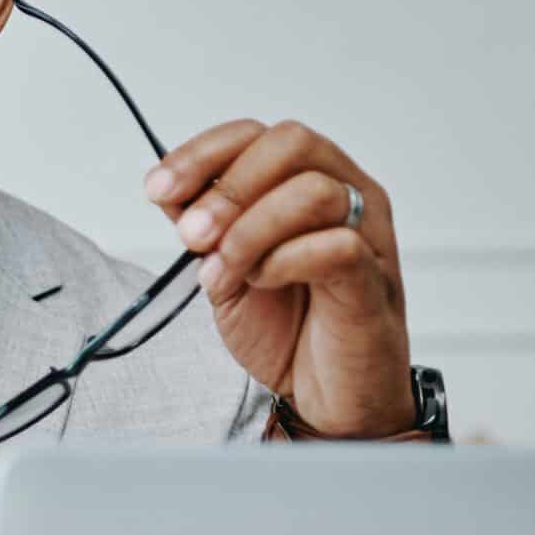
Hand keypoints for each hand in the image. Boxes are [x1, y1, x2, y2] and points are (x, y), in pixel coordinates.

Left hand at [144, 118, 415, 435]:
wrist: (330, 400)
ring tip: (226, 273)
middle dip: (227, 188)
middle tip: (193, 237)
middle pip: (290, 144)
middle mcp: (348, 195)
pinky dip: (283, 261)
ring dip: (250, 230)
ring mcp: (369, 235)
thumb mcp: (227, 269)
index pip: (257, 134)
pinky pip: (336, 245)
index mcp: (310, 181)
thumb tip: (167, 188)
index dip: (202, 154)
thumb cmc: (291, 331)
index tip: (159, 190)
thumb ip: (204, 227)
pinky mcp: (376, 281)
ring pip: (313, 191)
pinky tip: (263, 284)